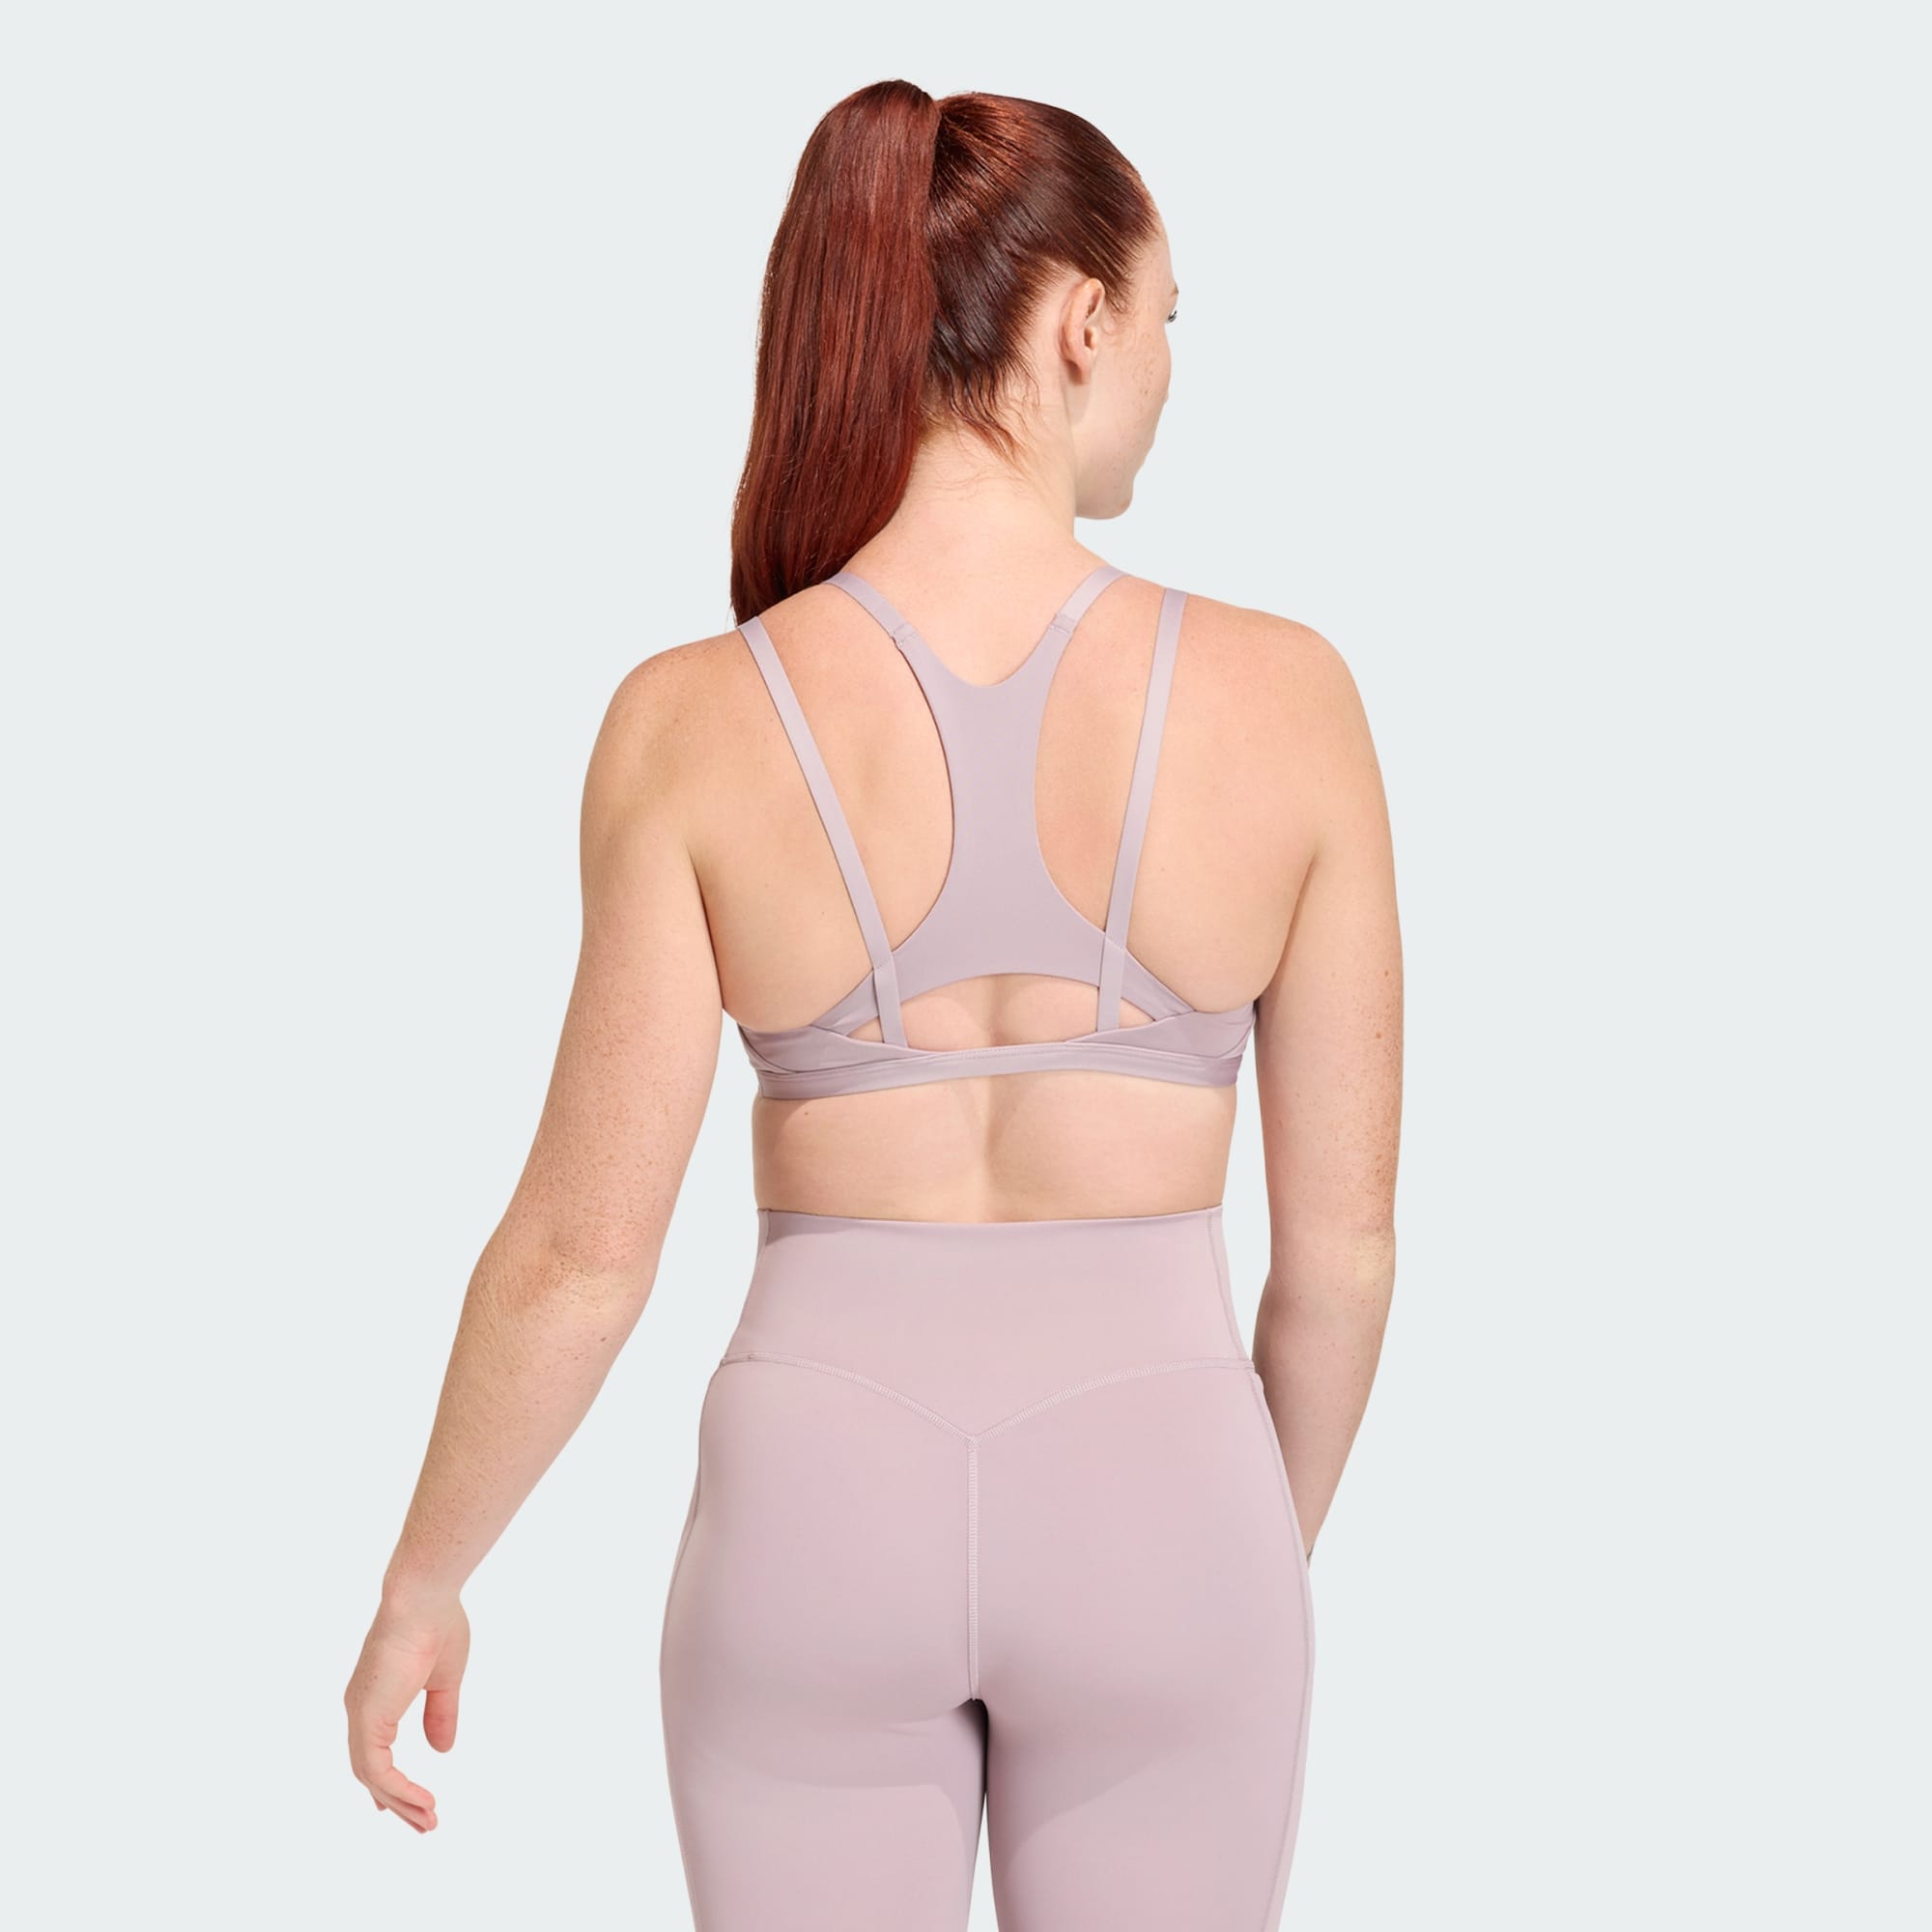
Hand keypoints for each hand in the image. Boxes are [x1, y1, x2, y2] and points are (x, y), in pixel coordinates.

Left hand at [344, 1591, 469, 1831]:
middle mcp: (361, 1708)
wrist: (425, 1598)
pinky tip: (423, 1801)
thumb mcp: (444, 1679)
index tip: (402, 1804)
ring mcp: (361, 1713)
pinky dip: (398, 1790)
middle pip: (371, 1770)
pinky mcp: (368, 1717)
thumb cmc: (437, 1624)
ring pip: (372, 1775)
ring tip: (429, 1821)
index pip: (373, 1750)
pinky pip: (377, 1769)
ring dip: (401, 1802)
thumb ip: (440, 1714)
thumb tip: (442, 1749)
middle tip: (423, 1823)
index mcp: (376, 1696)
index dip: (387, 1781)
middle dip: (398, 1800)